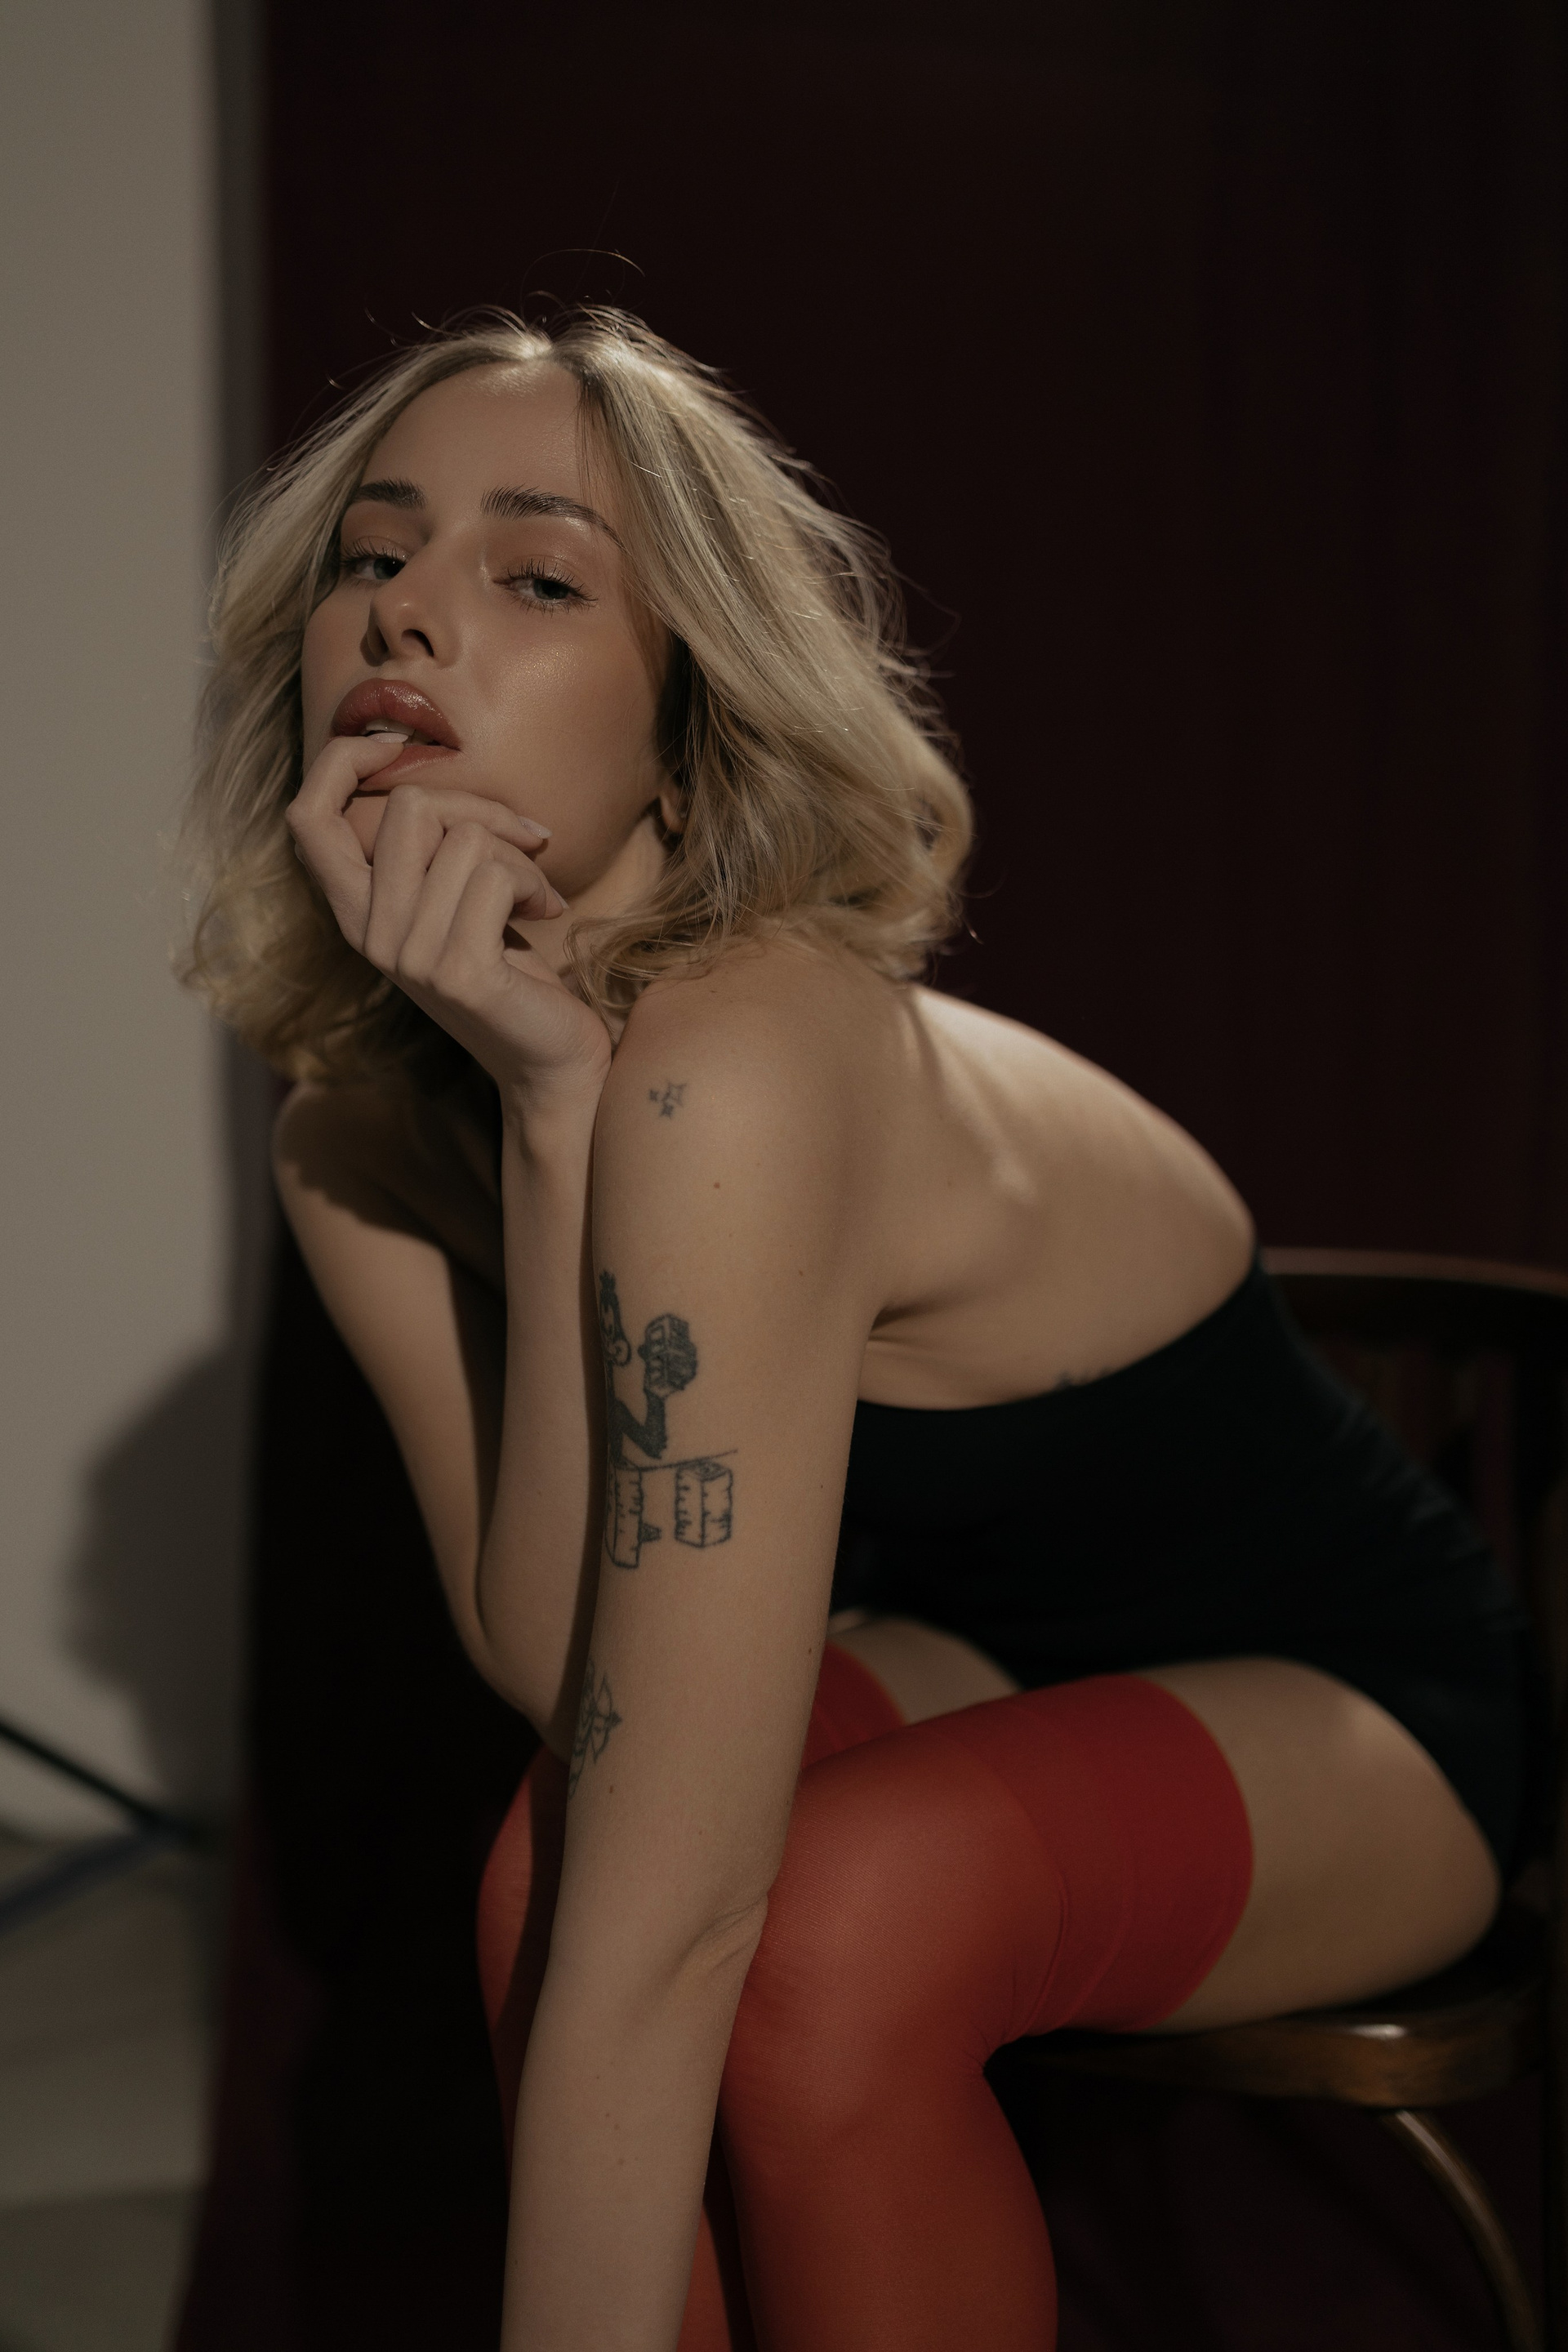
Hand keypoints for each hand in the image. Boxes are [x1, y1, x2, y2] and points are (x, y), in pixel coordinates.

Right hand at [287, 733, 611, 1108]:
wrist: (552, 1061)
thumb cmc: (512, 969)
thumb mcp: (454, 900)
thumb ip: (427, 848)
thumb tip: (416, 757)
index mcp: (357, 913)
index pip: (307, 818)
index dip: (342, 762)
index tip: (398, 746)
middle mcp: (370, 935)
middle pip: (408, 809)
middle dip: (480, 810)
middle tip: (524, 842)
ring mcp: (409, 956)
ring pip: (465, 839)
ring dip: (520, 856)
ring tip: (537, 894)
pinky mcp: (458, 971)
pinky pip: (496, 874)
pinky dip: (535, 882)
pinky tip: (548, 911)